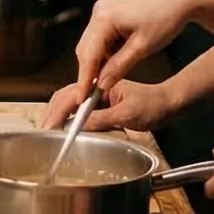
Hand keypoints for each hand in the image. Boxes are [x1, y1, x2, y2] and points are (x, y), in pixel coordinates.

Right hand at [38, 71, 177, 133]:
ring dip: (56, 114)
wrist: (171, 103)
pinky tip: (62, 127)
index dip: (59, 111)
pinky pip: (79, 109)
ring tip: (46, 130)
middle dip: (51, 111)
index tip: (50, 126)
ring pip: (70, 102)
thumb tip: (79, 126)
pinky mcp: (101, 104)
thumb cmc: (155, 105)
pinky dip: (67, 117)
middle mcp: (97, 87)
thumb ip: (103, 119)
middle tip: (42, 130)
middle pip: (66, 96)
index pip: (73, 95)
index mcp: (102, 83)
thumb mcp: (129, 114)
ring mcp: (98, 95)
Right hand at [69, 0, 210, 100]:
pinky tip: (116, 58)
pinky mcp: (109, 9)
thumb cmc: (166, 19)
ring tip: (109, 76)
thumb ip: (118, 67)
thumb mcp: (143, 47)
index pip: (88, 54)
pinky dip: (105, 49)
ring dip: (98, 60)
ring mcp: (102, 8)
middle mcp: (98, 11)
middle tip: (92, 92)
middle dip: (89, 70)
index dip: (84, 77)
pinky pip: (100, 34)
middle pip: (85, 47)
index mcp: (104, 18)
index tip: (82, 97)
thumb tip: (101, 85)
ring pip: (92, 42)